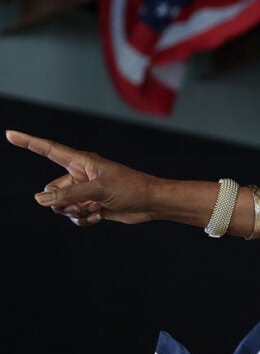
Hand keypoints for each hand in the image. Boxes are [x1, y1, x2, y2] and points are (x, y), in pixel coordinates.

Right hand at [6, 130, 160, 225]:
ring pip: (61, 205)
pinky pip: (74, 216)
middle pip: (51, 190)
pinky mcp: (92, 205)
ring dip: (75, 211)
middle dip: (61, 201)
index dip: (29, 142)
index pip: (49, 150)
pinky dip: (83, 219)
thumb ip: (69, 194)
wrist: (151, 203)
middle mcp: (80, 175)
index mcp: (82, 162)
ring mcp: (85, 191)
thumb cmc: (130, 189)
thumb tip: (41, 199)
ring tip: (95, 208)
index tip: (9, 134)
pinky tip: (99, 217)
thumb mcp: (98, 190)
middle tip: (84, 202)